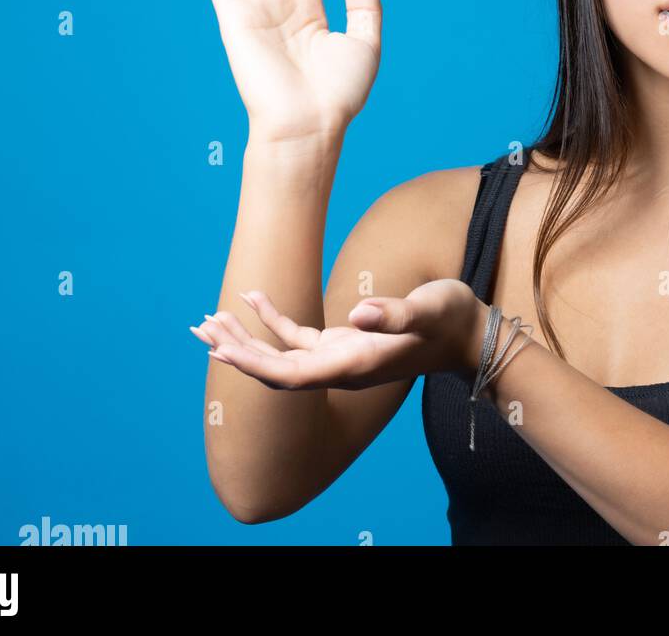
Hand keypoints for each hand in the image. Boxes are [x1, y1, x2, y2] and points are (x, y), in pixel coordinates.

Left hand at [190, 282, 484, 389]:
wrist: (469, 335)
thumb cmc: (451, 321)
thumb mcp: (429, 310)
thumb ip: (397, 314)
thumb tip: (359, 314)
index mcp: (352, 364)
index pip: (290, 373)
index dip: (254, 363)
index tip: (222, 350)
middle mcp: (339, 366)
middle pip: (274, 368)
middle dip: (235, 350)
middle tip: (199, 330)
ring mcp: (339, 355)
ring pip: (280, 354)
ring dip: (245, 337)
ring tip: (210, 320)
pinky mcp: (344, 342)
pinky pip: (298, 337)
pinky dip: (272, 319)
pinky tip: (252, 295)